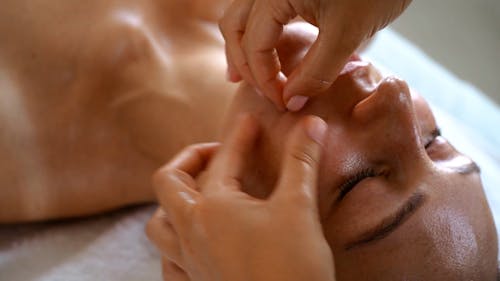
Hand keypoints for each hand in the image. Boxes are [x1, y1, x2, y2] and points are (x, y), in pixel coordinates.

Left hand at [147, 115, 334, 280]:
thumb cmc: (292, 269)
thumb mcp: (299, 208)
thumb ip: (302, 162)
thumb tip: (312, 124)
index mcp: (214, 209)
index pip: (224, 158)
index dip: (240, 135)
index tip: (251, 123)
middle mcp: (192, 233)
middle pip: (168, 183)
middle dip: (190, 160)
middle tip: (218, 155)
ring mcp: (189, 263)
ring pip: (159, 225)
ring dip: (173, 203)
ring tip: (200, 196)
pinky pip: (168, 262)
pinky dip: (174, 246)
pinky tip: (194, 243)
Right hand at [219, 0, 411, 110]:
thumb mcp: (347, 34)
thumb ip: (317, 72)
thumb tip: (291, 100)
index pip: (254, 46)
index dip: (265, 80)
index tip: (283, 102)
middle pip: (235, 27)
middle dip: (244, 64)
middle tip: (261, 91)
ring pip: (242, 16)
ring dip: (244, 47)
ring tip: (250, 75)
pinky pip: (260, 9)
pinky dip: (259, 32)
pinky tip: (268, 49)